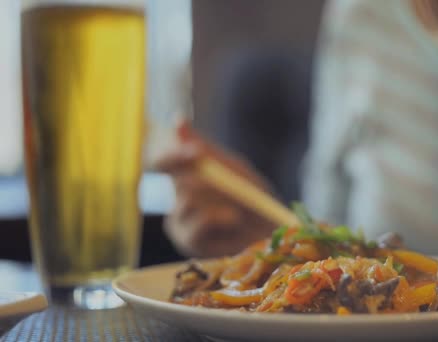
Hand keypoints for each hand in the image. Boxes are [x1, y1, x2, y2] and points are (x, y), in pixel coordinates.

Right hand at [155, 121, 275, 257]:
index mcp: (185, 178)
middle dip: (205, 178)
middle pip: (178, 180)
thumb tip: (177, 120)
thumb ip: (205, 148)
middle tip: (226, 181)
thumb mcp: (233, 168)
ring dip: (216, 199)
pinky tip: (233, 221)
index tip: (196, 152)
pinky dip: (219, 217)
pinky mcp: (189, 243)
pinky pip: (199, 223)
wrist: (273, 231)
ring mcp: (180, 223)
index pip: (162, 162)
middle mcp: (177, 200)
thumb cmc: (253, 197)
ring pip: (187, 200)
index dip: (174, 154)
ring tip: (236, 208)